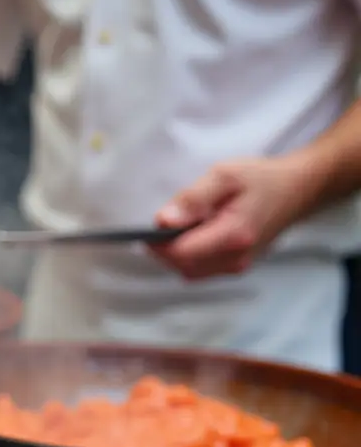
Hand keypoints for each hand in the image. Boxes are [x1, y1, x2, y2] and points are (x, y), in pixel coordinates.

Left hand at [151, 154, 321, 278]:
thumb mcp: (224, 175)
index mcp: (233, 236)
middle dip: (164, 248)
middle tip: (164, 224)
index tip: (150, 225)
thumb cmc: (260, 179)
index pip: (180, 252)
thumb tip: (163, 220)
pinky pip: (200, 269)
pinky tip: (193, 236)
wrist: (297, 189)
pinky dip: (189, 256)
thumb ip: (192, 198)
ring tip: (180, 227)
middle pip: (181, 265)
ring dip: (175, 253)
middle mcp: (236, 258)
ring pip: (188, 271)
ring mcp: (238, 266)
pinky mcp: (236, 267)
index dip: (158, 242)